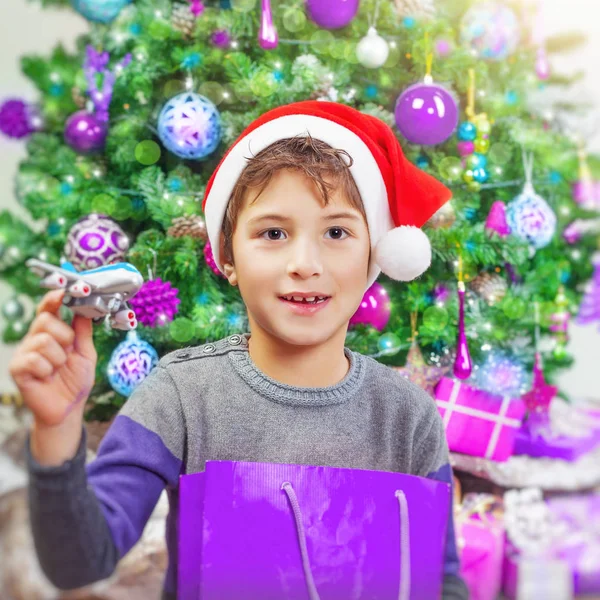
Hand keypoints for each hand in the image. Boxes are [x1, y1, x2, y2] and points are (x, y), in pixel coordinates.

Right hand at [8, 289, 97, 427]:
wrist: (68, 409)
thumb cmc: (76, 381)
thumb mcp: (86, 353)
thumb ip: (83, 331)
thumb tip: (85, 307)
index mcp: (52, 332)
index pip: (48, 308)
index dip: (54, 298)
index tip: (65, 290)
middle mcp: (35, 339)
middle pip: (45, 321)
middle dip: (64, 337)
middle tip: (68, 353)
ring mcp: (24, 353)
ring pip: (43, 341)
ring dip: (59, 358)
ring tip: (58, 369)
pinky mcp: (17, 369)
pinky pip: (34, 360)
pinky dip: (47, 369)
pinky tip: (47, 377)